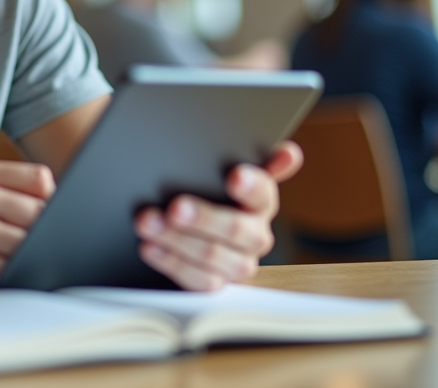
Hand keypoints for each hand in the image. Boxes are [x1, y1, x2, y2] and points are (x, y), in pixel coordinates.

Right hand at [0, 157, 54, 289]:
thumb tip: (53, 202)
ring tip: (8, 252)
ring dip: (26, 251)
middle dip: (42, 228)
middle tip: (29, 237)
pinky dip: (11, 269)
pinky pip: (11, 265)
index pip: (40, 178)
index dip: (50, 197)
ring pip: (29, 240)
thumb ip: (0, 188)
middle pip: (41, 210)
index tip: (43, 211)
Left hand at [133, 141, 303, 290]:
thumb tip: (289, 154)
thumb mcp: (223, 169)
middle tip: (175, 206)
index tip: (234, 176)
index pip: (263, 194)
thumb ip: (253, 158)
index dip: (252, 186)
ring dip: (177, 240)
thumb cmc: (208, 190)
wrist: (188, 225)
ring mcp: (236, 262)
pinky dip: (171, 262)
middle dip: (204, 218)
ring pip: (213, 256)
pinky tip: (149, 246)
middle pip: (236, 229)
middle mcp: (255, 235)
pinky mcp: (215, 282)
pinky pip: (198, 280)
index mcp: (261, 202)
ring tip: (148, 222)